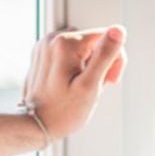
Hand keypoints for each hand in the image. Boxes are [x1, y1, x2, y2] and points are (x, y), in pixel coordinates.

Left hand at [20, 26, 126, 140]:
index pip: (105, 36)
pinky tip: (72, 83)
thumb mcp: (90, 85)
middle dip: (100, 62)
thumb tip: (118, 30)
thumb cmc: (63, 112)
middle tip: (95, 86)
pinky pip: (69, 53)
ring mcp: (44, 46)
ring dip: (88, 65)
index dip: (114, 58)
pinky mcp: (42, 54)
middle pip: (93, 41)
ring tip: (82, 87)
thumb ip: (105, 55)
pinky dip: (75, 66)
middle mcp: (52, 39)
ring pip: (82, 47)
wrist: (36, 125)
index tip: (109, 80)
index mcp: (65, 44)